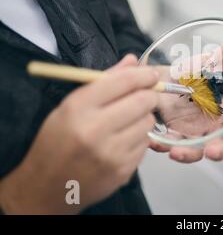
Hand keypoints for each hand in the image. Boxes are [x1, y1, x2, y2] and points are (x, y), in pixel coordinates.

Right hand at [0, 55, 158, 213]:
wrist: (46, 187)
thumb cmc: (57, 141)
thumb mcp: (70, 106)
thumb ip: (104, 82)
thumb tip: (132, 61)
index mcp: (78, 108)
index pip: (123, 82)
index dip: (142, 75)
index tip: (150, 74)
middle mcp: (95, 130)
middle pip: (143, 101)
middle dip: (149, 95)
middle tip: (145, 95)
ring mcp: (111, 153)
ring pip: (148, 122)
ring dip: (144, 117)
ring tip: (128, 121)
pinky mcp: (122, 171)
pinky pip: (145, 144)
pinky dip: (139, 138)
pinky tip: (123, 140)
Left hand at [149, 34, 222, 162]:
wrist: (162, 78)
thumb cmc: (190, 74)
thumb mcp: (207, 62)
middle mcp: (210, 125)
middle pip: (221, 144)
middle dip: (219, 150)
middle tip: (213, 151)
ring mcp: (191, 133)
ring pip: (195, 151)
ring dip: (189, 154)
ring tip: (176, 152)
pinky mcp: (171, 136)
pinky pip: (169, 145)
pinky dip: (163, 145)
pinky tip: (156, 141)